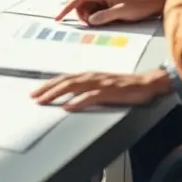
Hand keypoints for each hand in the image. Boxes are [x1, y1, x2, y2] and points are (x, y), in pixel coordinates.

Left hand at [32, 68, 171, 110]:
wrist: (147, 82)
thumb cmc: (126, 85)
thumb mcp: (102, 85)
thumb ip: (87, 89)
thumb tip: (70, 98)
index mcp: (89, 75)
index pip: (64, 78)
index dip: (49, 84)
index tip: (36, 92)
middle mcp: (92, 76)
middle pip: (65, 81)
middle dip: (47, 88)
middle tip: (33, 97)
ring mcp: (100, 83)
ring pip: (74, 86)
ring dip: (57, 93)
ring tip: (45, 100)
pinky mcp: (110, 92)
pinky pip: (91, 97)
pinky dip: (78, 101)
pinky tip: (69, 106)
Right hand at [54, 0, 167, 25]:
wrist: (153, 3)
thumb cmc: (139, 5)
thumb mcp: (121, 12)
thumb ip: (104, 17)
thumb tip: (89, 21)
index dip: (66, 9)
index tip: (58, 18)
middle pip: (81, 5)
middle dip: (83, 16)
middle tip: (93, 24)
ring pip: (88, 10)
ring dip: (90, 18)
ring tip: (104, 22)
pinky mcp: (108, 4)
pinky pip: (95, 12)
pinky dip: (96, 18)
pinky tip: (106, 21)